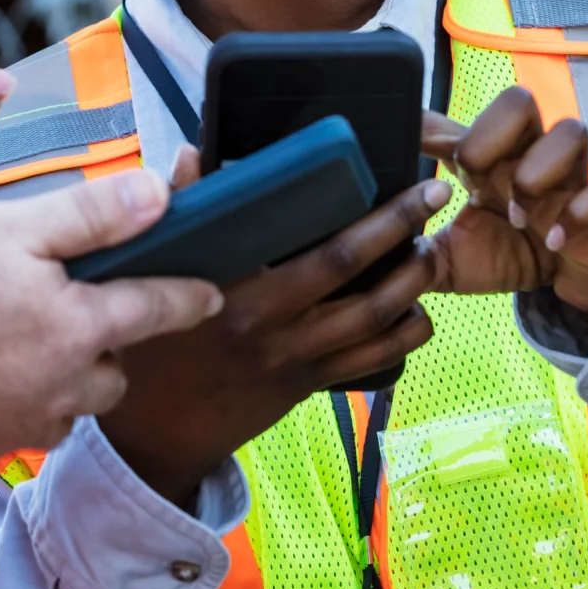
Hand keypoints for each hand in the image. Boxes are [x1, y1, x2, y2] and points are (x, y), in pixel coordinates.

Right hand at [0, 168, 224, 475]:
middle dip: (105, 346)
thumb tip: (158, 196)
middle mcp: (56, 389)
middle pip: (111, 373)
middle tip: (73, 311)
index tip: (210, 294)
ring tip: (15, 342)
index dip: (187, 296)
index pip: (155, 309)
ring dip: (55, 380)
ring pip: (62, 405)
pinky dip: (6, 405)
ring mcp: (13, 429)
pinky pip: (11, 429)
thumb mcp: (7, 228)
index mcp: (75, 329)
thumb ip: (90, 216)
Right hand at [97, 154, 451, 508]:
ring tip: (432, 246)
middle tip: (435, 196)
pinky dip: (405, 335)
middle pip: (360, 278)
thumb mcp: (152, 275)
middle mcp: (279, 329)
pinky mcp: (308, 386)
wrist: (154, 435)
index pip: (320, 251)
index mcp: (242, 294)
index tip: (396, 180)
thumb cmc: (153, 344)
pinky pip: (373, 362)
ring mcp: (299, 361)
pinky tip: (419, 310)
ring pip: (377, 322)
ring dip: (413, 282)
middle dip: (404, 233)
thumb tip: (196, 153)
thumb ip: (182, 211)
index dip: (369, 218)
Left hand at [424, 89, 587, 325]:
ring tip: (518, 217)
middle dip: (491, 135)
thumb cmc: (511, 254)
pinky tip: (556, 240)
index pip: (456, 123)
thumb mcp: (453, 255)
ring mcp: (574, 176)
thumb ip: (415, 241)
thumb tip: (364, 232)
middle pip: (520, 100)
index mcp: (490, 160)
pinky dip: (583, 211)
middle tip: (475, 178)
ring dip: (537, 173)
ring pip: (571, 130)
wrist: (571, 284)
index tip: (406, 142)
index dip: (428, 127)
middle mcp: (532, 155)